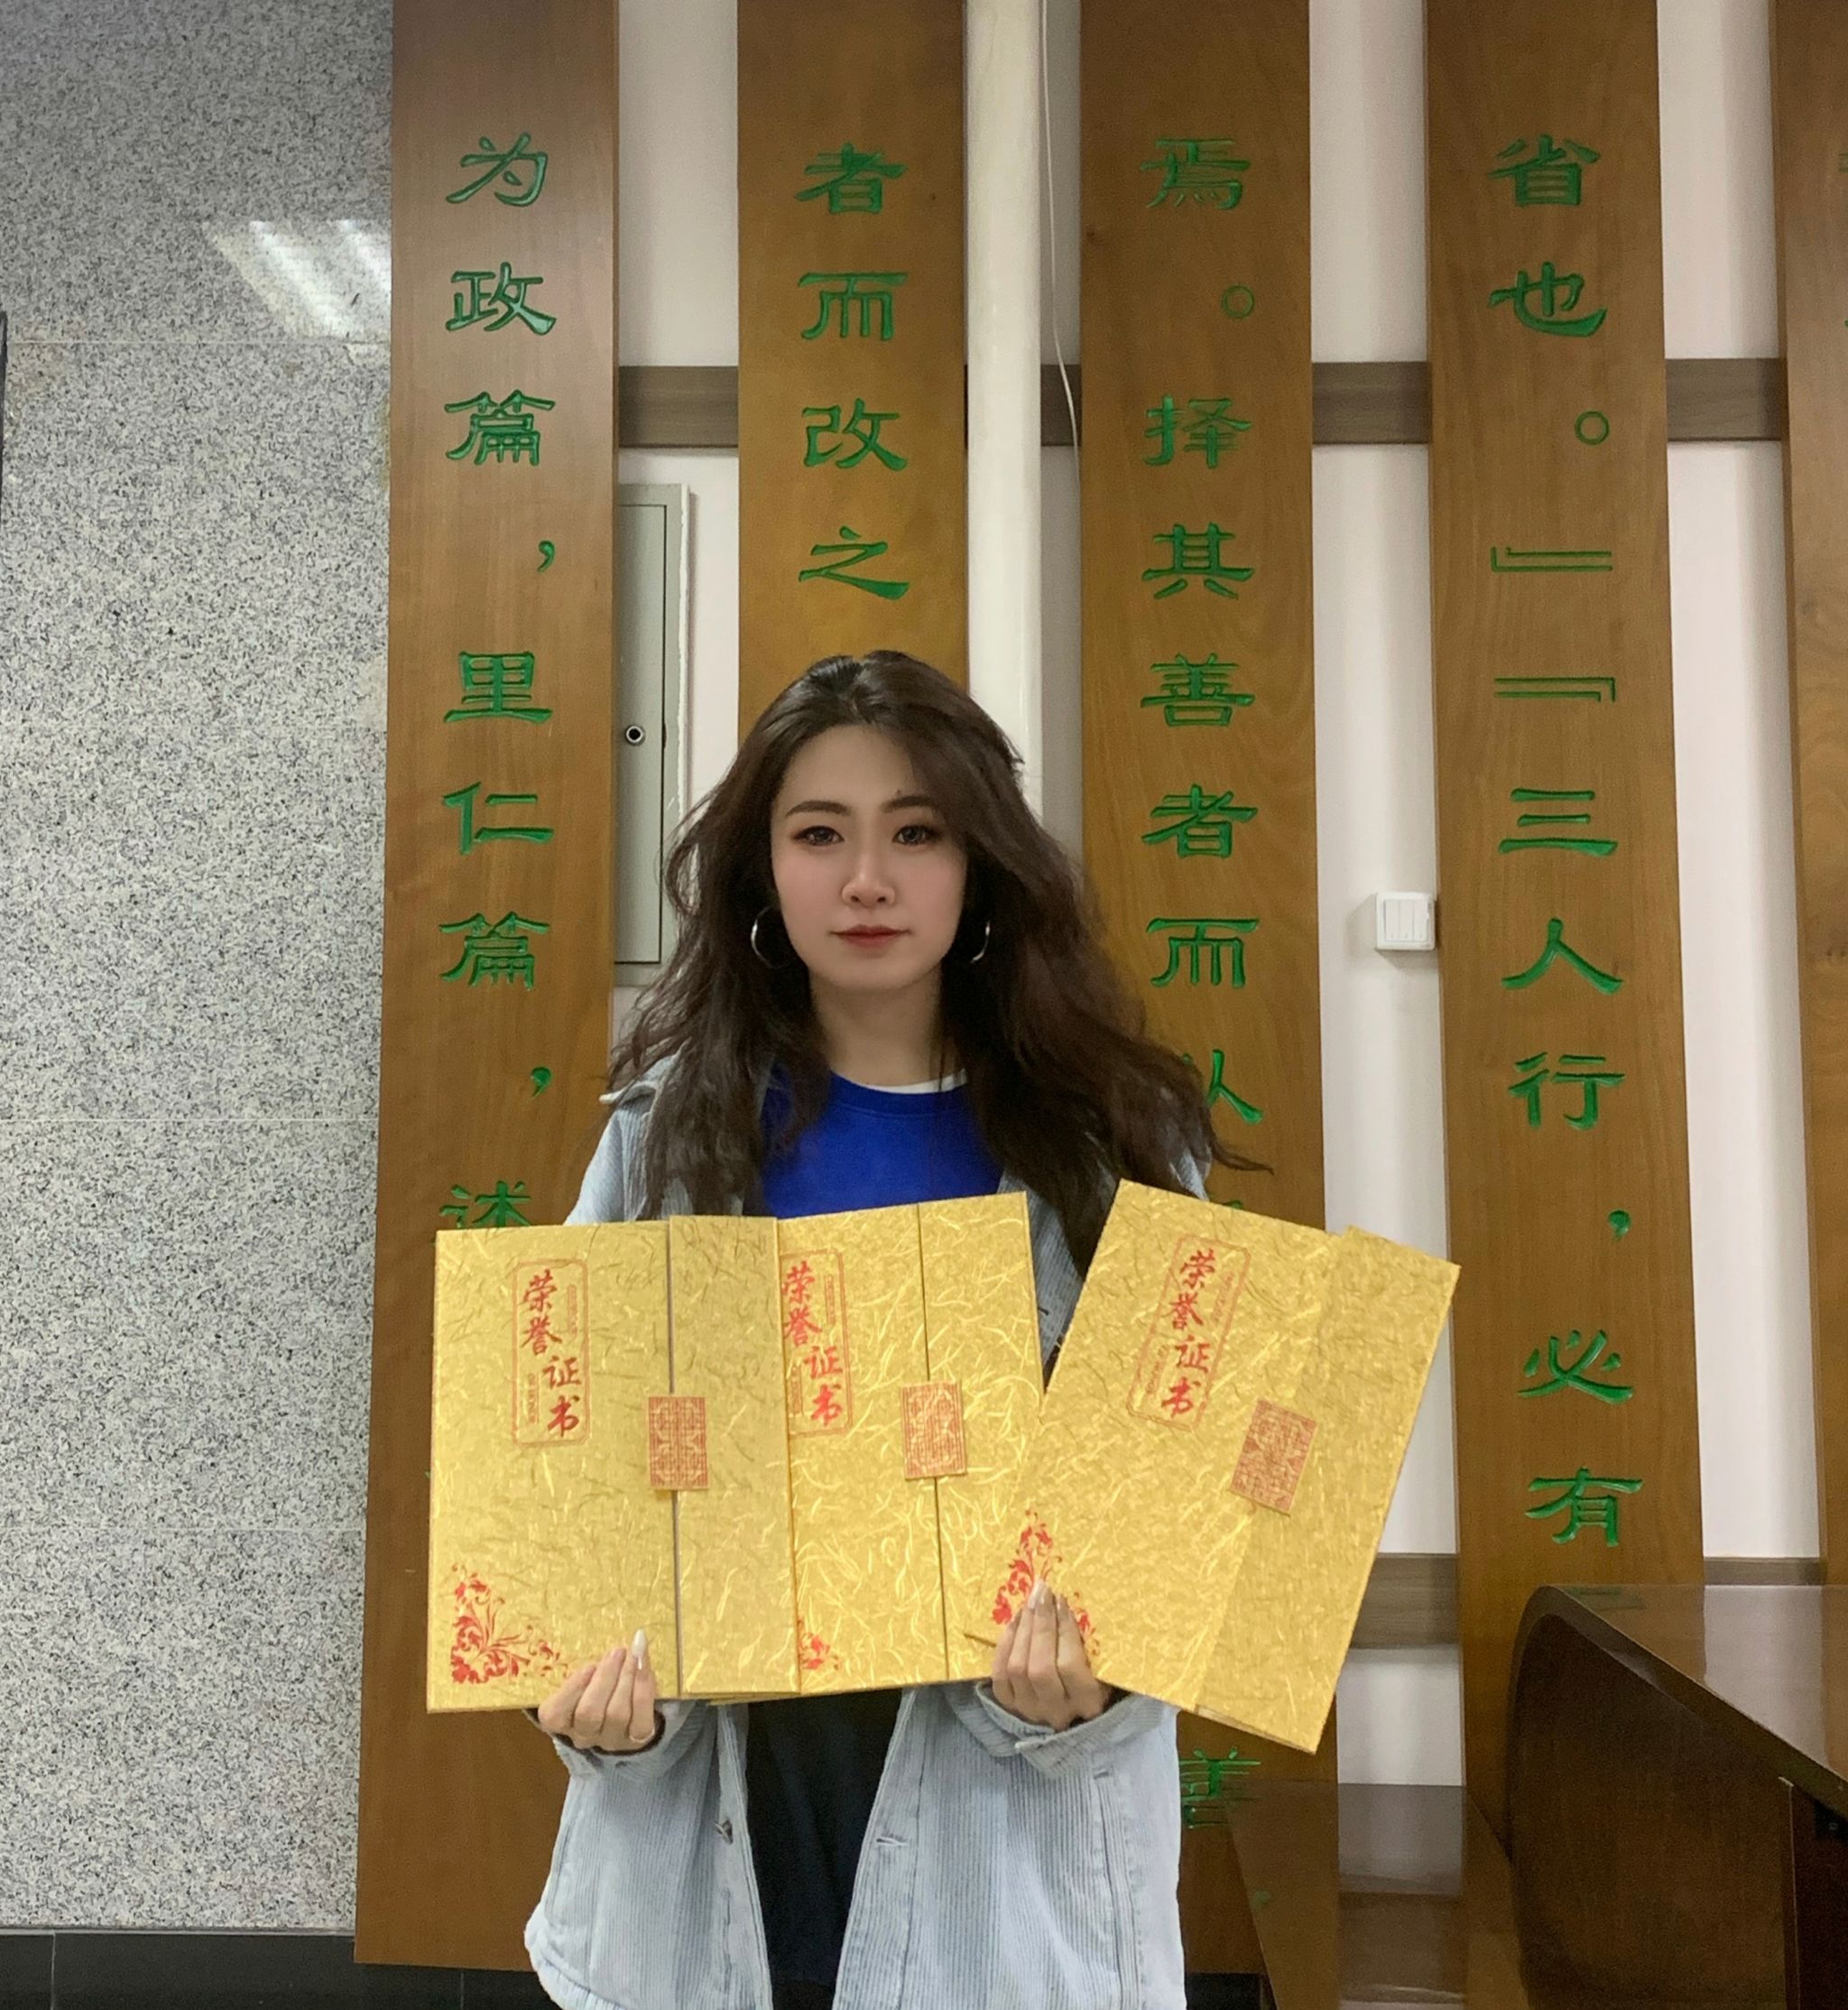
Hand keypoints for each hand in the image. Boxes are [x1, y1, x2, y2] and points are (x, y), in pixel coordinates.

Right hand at [535, 1629, 663, 1753]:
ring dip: (627, 1678)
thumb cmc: (598, 1687)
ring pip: (616, 1714)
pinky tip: (645, 1666)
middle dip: (605, 1679)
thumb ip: (589, 1668)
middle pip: (589, 1713)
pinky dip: (643, 1689)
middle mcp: (583, 1736)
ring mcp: (610, 1741)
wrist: (629, 1713)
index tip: (589, 1665)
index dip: (572, 1690)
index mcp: (560, 1721)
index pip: (555, 1714)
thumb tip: (610, 1650)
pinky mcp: (636, 1740)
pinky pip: (641, 1718)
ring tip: (634, 1653)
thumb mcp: (585, 1677)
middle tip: (617, 1651)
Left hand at [990, 1578, 1115, 1731]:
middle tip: (1042, 1593)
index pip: (1070, 1666)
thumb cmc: (1096, 1678)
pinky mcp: (1010, 1706)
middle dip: (1040, 1624)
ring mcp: (1030, 1710)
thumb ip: (1089, 1643)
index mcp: (1088, 1703)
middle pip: (1040, 1667)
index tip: (1061, 1600)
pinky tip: (1015, 1621)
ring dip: (1022, 1629)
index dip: (1064, 1630)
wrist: (1074, 1711)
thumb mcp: (1102, 1664)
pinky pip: (1000, 1674)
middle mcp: (1057, 1712)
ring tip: (1030, 1603)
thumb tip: (1066, 1603)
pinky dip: (1005, 1644)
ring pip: (1017, 1668)